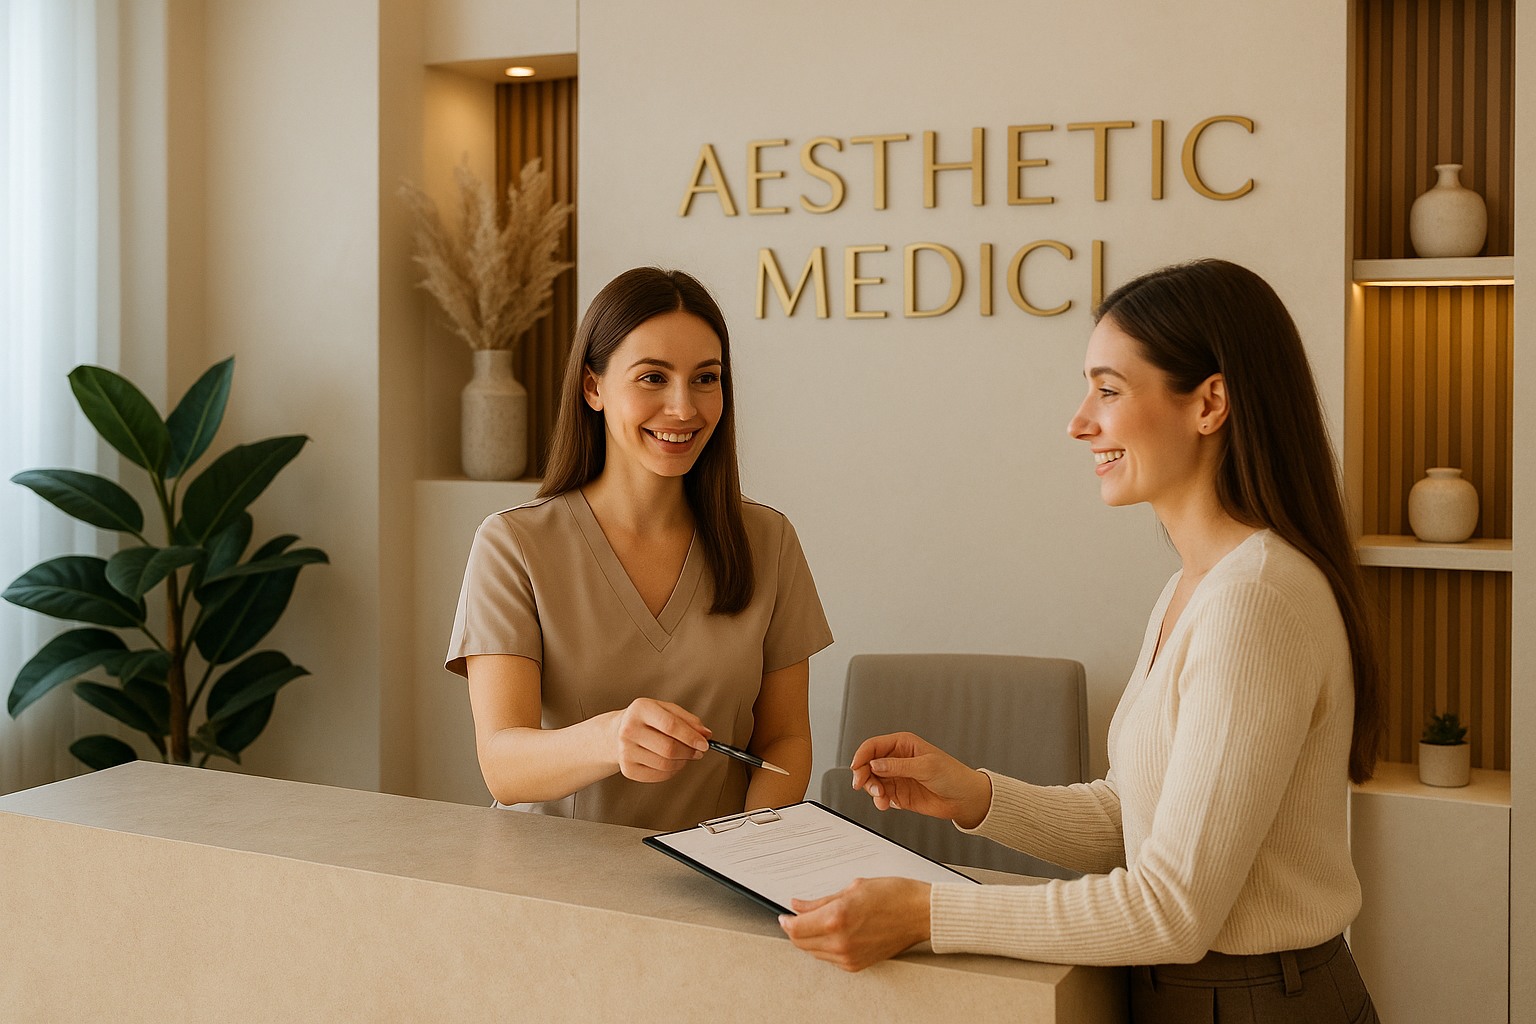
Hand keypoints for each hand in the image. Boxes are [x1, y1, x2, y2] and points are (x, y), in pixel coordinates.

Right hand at [609, 698, 710, 782]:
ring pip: (665, 764)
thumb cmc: (645, 720)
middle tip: (698, 751)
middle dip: (689, 752)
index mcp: (641, 709)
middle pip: (668, 748)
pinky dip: (672, 772)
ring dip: (682, 762)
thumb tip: (705, 734)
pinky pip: (658, 775)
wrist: (616, 733)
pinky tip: (672, 763)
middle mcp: (629, 730)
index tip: (704, 743)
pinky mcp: (627, 769)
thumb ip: (688, 720)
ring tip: (685, 755)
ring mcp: (626, 751)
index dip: (691, 736)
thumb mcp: (666, 709)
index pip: (670, 725)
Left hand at [778, 877, 930, 971]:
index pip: (795, 928)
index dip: (785, 921)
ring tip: (817, 923)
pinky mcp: (857, 964)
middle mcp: (840, 941)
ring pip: (814, 952)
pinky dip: (825, 947)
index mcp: (837, 918)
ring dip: (809, 939)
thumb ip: (821, 901)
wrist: (920, 914)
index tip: (784, 915)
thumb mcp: (853, 888)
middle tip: (796, 918)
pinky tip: (832, 934)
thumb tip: (799, 906)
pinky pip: (830, 959)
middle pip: (801, 942)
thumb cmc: (894, 896)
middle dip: (795, 930)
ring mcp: (849, 956)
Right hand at [850, 732, 991, 828]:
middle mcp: (897, 760)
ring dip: (872, 790)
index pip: (874, 746)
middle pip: (868, 764)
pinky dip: (879, 801)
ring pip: (872, 781)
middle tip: (864, 785)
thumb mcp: (925, 766)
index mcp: (903, 744)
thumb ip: (898, 766)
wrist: (964, 799)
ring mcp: (897, 777)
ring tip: (881, 798)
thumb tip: (875, 764)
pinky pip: (881, 796)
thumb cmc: (952, 775)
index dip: (862, 755)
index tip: (856, 767)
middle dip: (864, 775)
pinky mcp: (898, 794)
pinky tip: (886, 804)